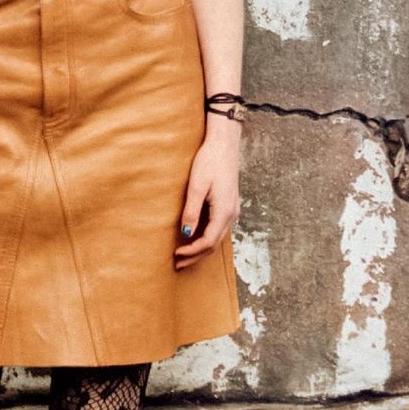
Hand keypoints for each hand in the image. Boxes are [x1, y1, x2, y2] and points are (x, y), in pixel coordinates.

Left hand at [174, 133, 239, 268]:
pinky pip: (218, 229)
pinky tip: (195, 238)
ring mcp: (232, 210)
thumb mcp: (197, 186)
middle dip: (196, 256)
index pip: (208, 242)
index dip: (192, 252)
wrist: (224, 144)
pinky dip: (207, 238)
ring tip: (185, 255)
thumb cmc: (209, 161)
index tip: (176, 256)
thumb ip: (191, 211)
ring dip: (201, 249)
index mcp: (224, 212)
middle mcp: (231, 214)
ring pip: (217, 238)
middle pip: (214, 245)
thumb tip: (186, 234)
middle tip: (178, 264)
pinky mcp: (229, 204)